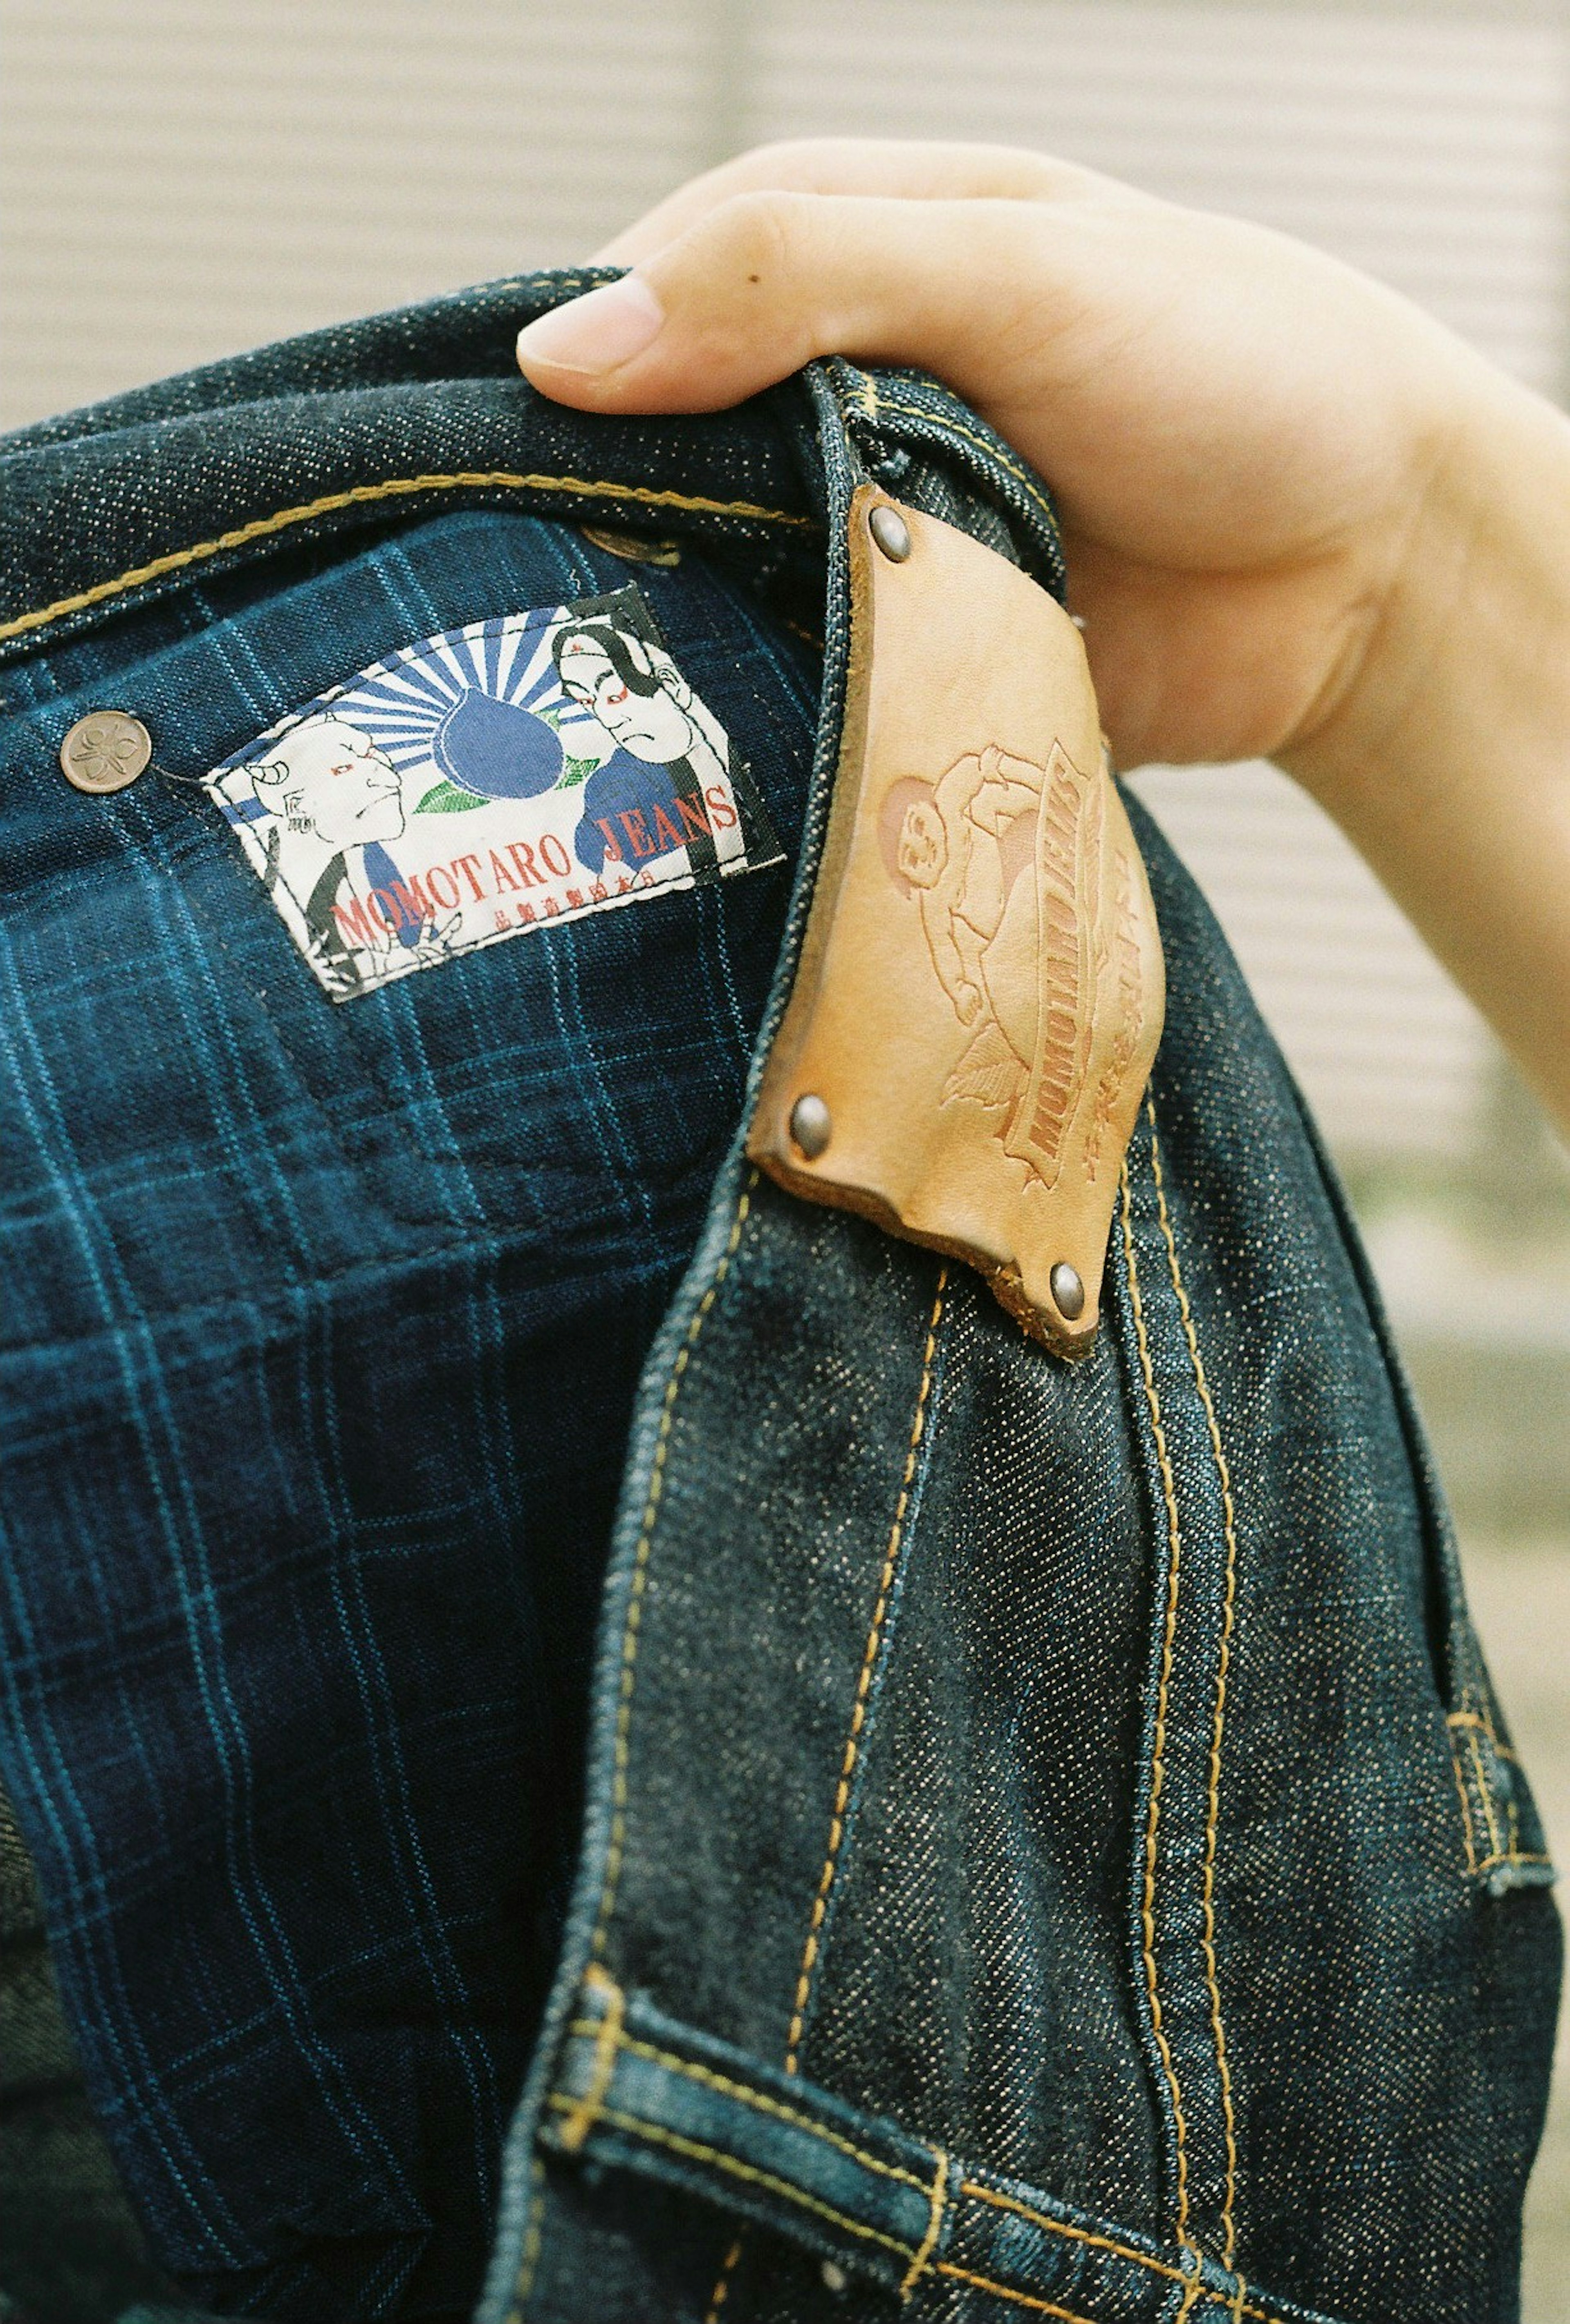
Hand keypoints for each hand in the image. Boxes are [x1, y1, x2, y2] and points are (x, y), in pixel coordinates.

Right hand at [518, 141, 1569, 1126]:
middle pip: (661, 457)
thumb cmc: (1232, 367)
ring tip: (583, 706)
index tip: (484, 463)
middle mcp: (838, 399)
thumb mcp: (1019, 270)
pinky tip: (702, 758)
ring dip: (672, 638)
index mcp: (846, 259)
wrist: (1375, 564)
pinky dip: (761, 721)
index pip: (643, 296)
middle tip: (515, 611)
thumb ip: (799, 281)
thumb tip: (572, 348)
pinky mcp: (905, 660)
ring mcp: (869, 538)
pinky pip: (799, 694)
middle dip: (599, 525)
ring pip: (718, 587)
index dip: (565, 373)